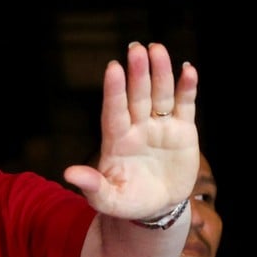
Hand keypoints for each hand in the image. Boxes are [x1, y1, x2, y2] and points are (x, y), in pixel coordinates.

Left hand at [63, 42, 199, 218]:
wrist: (156, 208)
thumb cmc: (126, 202)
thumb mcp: (107, 200)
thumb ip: (91, 186)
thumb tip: (69, 173)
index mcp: (117, 142)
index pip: (114, 112)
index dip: (114, 91)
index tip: (113, 68)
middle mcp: (137, 128)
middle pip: (137, 96)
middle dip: (137, 73)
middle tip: (137, 48)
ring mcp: (159, 127)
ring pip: (160, 94)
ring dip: (160, 72)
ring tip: (158, 49)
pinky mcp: (183, 131)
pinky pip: (185, 105)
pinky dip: (187, 88)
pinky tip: (187, 70)